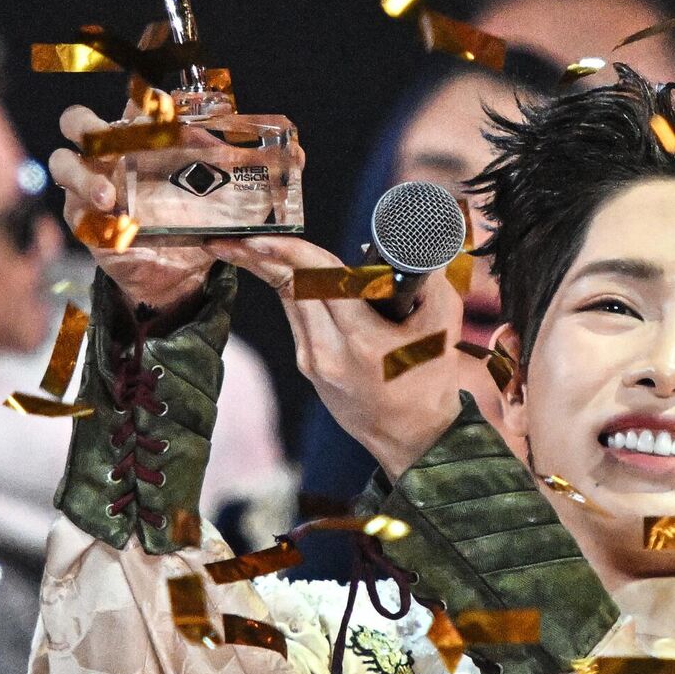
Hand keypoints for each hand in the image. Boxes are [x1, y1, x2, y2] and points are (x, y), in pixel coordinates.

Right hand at [48, 105, 213, 312]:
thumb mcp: (220, 187)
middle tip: (111, 146)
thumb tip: (221, 130)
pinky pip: (76, 213)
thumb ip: (221, 158)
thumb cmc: (197, 215)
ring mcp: (92, 185)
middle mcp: (111, 154)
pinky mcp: (86, 220)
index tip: (158, 107)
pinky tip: (116, 229)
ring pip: (63, 163)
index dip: (140, 100)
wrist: (184, 266)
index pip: (133, 105)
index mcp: (142, 137)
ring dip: (84, 178)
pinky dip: (94, 220)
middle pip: (77, 122)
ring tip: (109, 198)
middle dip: (86, 126)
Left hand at [212, 236, 469, 479]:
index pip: (319, 284)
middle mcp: (327, 352)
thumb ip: (431, 281)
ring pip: (287, 301)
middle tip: (232, 234)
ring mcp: (312, 362)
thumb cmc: (430, 383)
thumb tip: (416, 242)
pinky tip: (274, 270)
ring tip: (242, 244)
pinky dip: (288, 290)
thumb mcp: (443, 328)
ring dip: (265, 271)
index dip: (288, 255)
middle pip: (289, 290)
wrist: (413, 439)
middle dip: (259, 258)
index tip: (259, 238)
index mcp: (361, 340)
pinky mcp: (309, 367)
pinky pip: (295, 317)